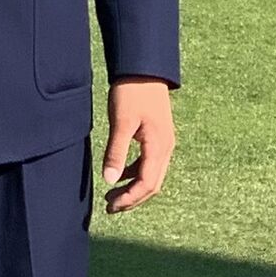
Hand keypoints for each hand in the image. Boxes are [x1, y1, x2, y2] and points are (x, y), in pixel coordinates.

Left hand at [102, 76, 175, 212]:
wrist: (144, 69)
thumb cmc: (131, 93)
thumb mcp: (121, 122)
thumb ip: (116, 152)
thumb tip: (110, 180)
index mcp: (159, 148)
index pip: (147, 184)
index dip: (130, 199)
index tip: (111, 206)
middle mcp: (166, 149)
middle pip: (152, 184)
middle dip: (132, 198)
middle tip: (109, 207)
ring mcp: (164, 143)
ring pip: (152, 175)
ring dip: (133, 187)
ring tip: (112, 195)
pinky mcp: (158, 136)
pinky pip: (149, 163)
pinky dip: (135, 173)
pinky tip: (120, 174)